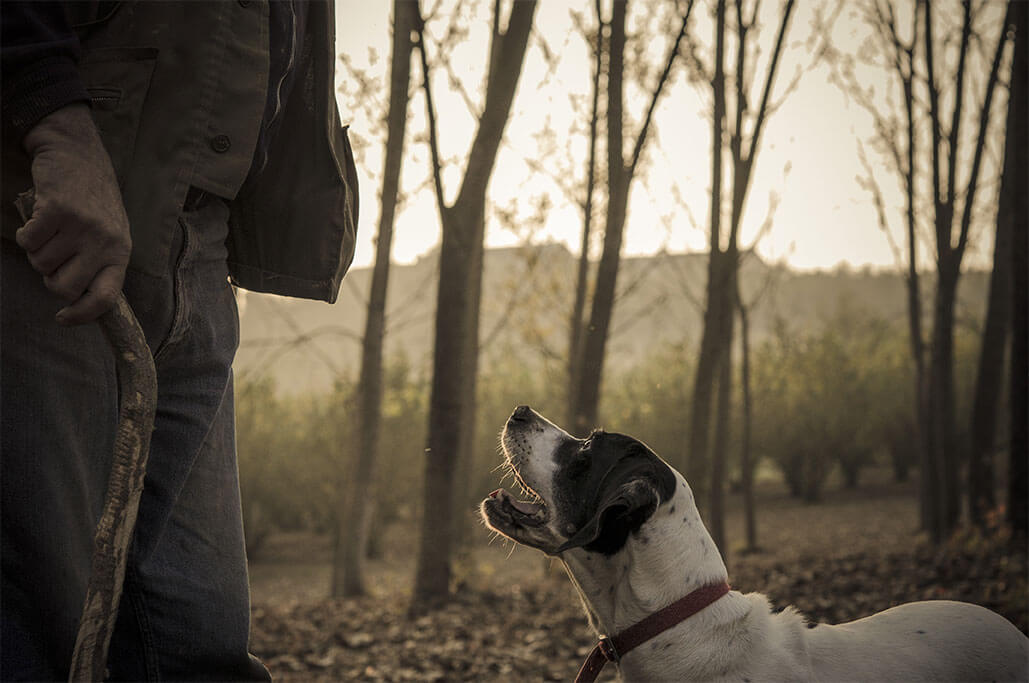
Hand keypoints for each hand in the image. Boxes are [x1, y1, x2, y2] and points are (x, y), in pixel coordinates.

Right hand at [17, 103, 130, 324]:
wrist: (77, 153)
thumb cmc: (92, 199)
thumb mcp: (110, 232)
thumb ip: (100, 262)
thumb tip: (79, 299)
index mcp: (121, 252)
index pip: (105, 297)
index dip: (82, 315)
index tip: (63, 318)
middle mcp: (105, 242)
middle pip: (65, 287)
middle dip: (50, 279)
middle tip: (52, 260)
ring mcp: (81, 227)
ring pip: (41, 264)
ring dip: (37, 252)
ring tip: (50, 231)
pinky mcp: (56, 211)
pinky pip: (27, 242)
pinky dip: (25, 234)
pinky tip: (37, 219)